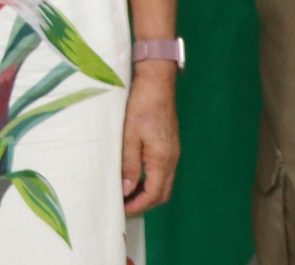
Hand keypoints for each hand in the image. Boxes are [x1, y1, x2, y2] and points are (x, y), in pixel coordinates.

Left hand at [122, 63, 178, 214]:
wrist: (156, 83)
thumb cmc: (141, 106)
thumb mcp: (129, 136)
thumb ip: (128, 165)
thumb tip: (126, 190)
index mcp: (162, 159)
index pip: (153, 194)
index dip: (137, 205)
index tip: (121, 210)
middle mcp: (172, 159)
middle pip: (162, 193)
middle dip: (144, 204)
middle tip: (123, 206)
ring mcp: (173, 152)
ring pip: (163, 183)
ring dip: (147, 193)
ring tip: (127, 194)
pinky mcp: (170, 145)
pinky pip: (163, 172)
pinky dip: (151, 180)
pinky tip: (136, 177)